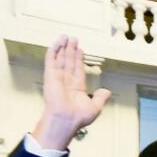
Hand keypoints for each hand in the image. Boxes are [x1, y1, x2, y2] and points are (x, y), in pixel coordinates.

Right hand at [32, 36, 111, 150]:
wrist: (66, 120)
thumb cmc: (79, 117)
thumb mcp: (95, 107)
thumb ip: (100, 97)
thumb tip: (106, 91)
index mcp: (77, 88)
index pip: (78, 69)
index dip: (79, 59)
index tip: (80, 49)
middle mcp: (67, 82)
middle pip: (69, 62)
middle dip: (71, 50)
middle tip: (73, 38)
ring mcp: (58, 78)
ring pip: (60, 59)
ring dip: (63, 48)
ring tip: (66, 37)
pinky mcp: (50, 76)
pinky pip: (51, 61)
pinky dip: (53, 51)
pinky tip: (56, 43)